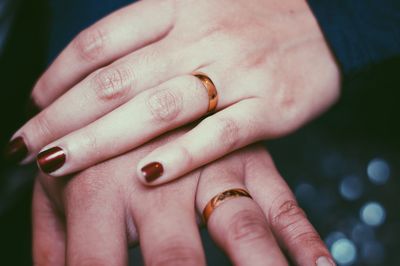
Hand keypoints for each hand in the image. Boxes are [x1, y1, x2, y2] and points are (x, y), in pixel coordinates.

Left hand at [9, 0, 339, 184]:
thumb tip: (96, 72)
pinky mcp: (270, 106)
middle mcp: (202, 35)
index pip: (101, 43)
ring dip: (103, 140)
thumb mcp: (197, 6)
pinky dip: (181, 155)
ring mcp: (237, 71)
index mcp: (177, 5)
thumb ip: (150, 34)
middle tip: (29, 145)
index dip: (59, 77)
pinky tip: (145, 175)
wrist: (327, 19)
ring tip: (61, 164)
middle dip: (64, 118)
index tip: (35, 106)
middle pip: (117, 81)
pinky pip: (219, 134)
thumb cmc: (252, 16)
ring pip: (159, 108)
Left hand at [32, 132, 332, 264]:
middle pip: (174, 260)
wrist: (141, 75)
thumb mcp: (61, 184)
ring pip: (241, 230)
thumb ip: (53, 242)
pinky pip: (283, 202)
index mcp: (99, 185)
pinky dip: (303, 239)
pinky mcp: (251, 154)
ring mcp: (211, 163)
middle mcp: (159, 175)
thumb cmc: (97, 141)